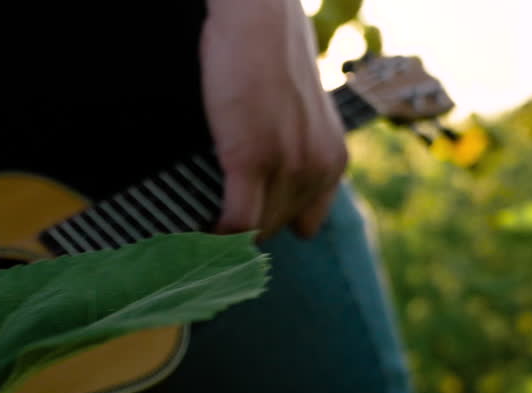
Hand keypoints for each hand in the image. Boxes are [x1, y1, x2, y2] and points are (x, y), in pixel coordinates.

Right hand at [201, 0, 347, 239]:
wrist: (259, 19)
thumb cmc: (269, 59)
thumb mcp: (300, 115)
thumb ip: (294, 152)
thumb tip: (263, 185)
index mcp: (332, 160)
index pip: (305, 225)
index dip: (271, 222)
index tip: (244, 218)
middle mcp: (318, 169)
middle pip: (275, 229)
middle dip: (244, 228)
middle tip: (212, 219)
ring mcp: (288, 166)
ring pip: (254, 230)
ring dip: (227, 232)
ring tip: (202, 223)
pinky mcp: (252, 158)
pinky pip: (236, 222)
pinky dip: (214, 231)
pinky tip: (198, 223)